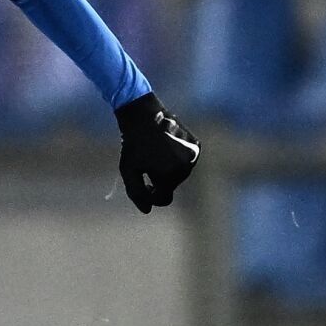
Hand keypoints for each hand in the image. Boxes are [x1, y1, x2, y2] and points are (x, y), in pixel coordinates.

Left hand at [115, 94, 199, 212]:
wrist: (143, 115)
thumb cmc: (133, 145)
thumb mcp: (128, 171)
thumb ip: (137, 193)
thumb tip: (147, 210)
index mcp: (168, 176)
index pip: (164, 198)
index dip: (152, 195)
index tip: (144, 185)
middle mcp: (185, 168)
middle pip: (172, 185)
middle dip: (160, 180)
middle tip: (147, 165)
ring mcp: (193, 156)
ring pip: (181, 173)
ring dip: (169, 169)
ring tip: (156, 154)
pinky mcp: (197, 145)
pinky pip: (187, 160)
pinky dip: (178, 158)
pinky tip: (166, 146)